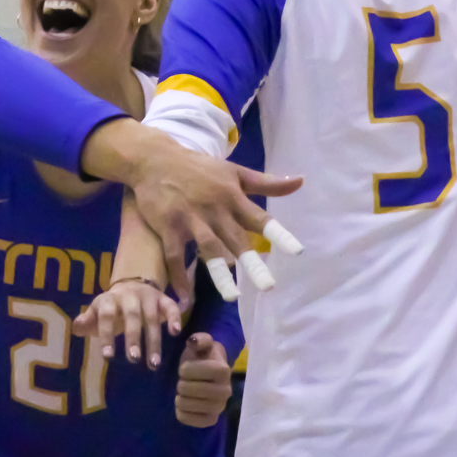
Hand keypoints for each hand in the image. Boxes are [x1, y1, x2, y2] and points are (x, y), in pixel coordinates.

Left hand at [75, 277, 182, 369]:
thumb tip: (77, 327)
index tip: (108, 357)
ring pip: (151, 317)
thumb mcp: (96, 313)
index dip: (107, 335)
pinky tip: (175, 333)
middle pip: (131, 316)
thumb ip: (87, 322)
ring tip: (154, 363)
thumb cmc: (111, 308)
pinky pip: (171, 306)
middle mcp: (129, 295)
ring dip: (153, 340)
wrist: (132, 285)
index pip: (107, 316)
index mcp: (109, 299)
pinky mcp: (163, 299)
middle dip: (133, 337)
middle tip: (133, 359)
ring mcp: (148, 296)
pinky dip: (174, 318)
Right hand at [87, 122, 300, 300]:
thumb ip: (266, 182)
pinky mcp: (168, 226)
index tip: (297, 252)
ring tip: (232, 296)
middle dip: (252, 262)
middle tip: (269, 286)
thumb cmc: (200, 168)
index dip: (278, 235)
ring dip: (220, 272)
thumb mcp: (234, 172)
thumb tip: (300, 181)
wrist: (156, 160)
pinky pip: (174, 255)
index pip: (260, 219)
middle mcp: (214, 210)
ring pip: (208, 249)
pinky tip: (183, 296)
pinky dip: (178, 275)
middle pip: (236, 239)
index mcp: (232, 197)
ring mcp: (190, 219)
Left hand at [174, 333, 233, 427]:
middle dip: (181, 383)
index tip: (186, 368)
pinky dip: (181, 412)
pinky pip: (187, 419)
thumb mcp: (202, 344)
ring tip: (185, 392)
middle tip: (186, 381)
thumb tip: (192, 341)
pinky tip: (185, 405)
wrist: (212, 376)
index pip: (191, 371)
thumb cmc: (203, 358)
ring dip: (180, 397)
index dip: (184, 369)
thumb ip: (199, 339)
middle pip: (188, 389)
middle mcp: (225, 391)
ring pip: (186, 404)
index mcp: (223, 370)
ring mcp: (219, 407)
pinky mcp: (211, 420)